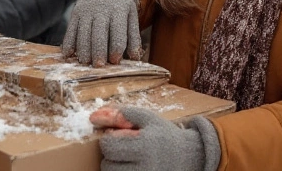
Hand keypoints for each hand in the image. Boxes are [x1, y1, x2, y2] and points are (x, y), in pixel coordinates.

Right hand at [61, 0, 142, 65]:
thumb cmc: (122, 6)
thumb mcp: (132, 17)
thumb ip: (133, 37)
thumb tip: (135, 57)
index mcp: (118, 11)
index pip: (117, 32)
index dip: (116, 48)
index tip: (115, 61)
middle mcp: (101, 10)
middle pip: (98, 33)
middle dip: (97, 51)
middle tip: (98, 66)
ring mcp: (86, 11)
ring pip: (83, 33)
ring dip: (82, 50)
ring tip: (85, 63)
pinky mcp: (75, 13)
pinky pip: (70, 29)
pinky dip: (68, 42)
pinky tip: (67, 54)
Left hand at [92, 107, 217, 170]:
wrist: (188, 156)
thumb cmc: (164, 134)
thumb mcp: (146, 118)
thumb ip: (120, 115)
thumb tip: (93, 117)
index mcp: (144, 146)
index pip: (107, 146)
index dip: (108, 138)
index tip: (118, 135)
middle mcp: (144, 168)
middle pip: (107, 165)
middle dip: (111, 155)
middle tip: (124, 149)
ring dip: (115, 167)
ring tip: (128, 159)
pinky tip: (131, 166)